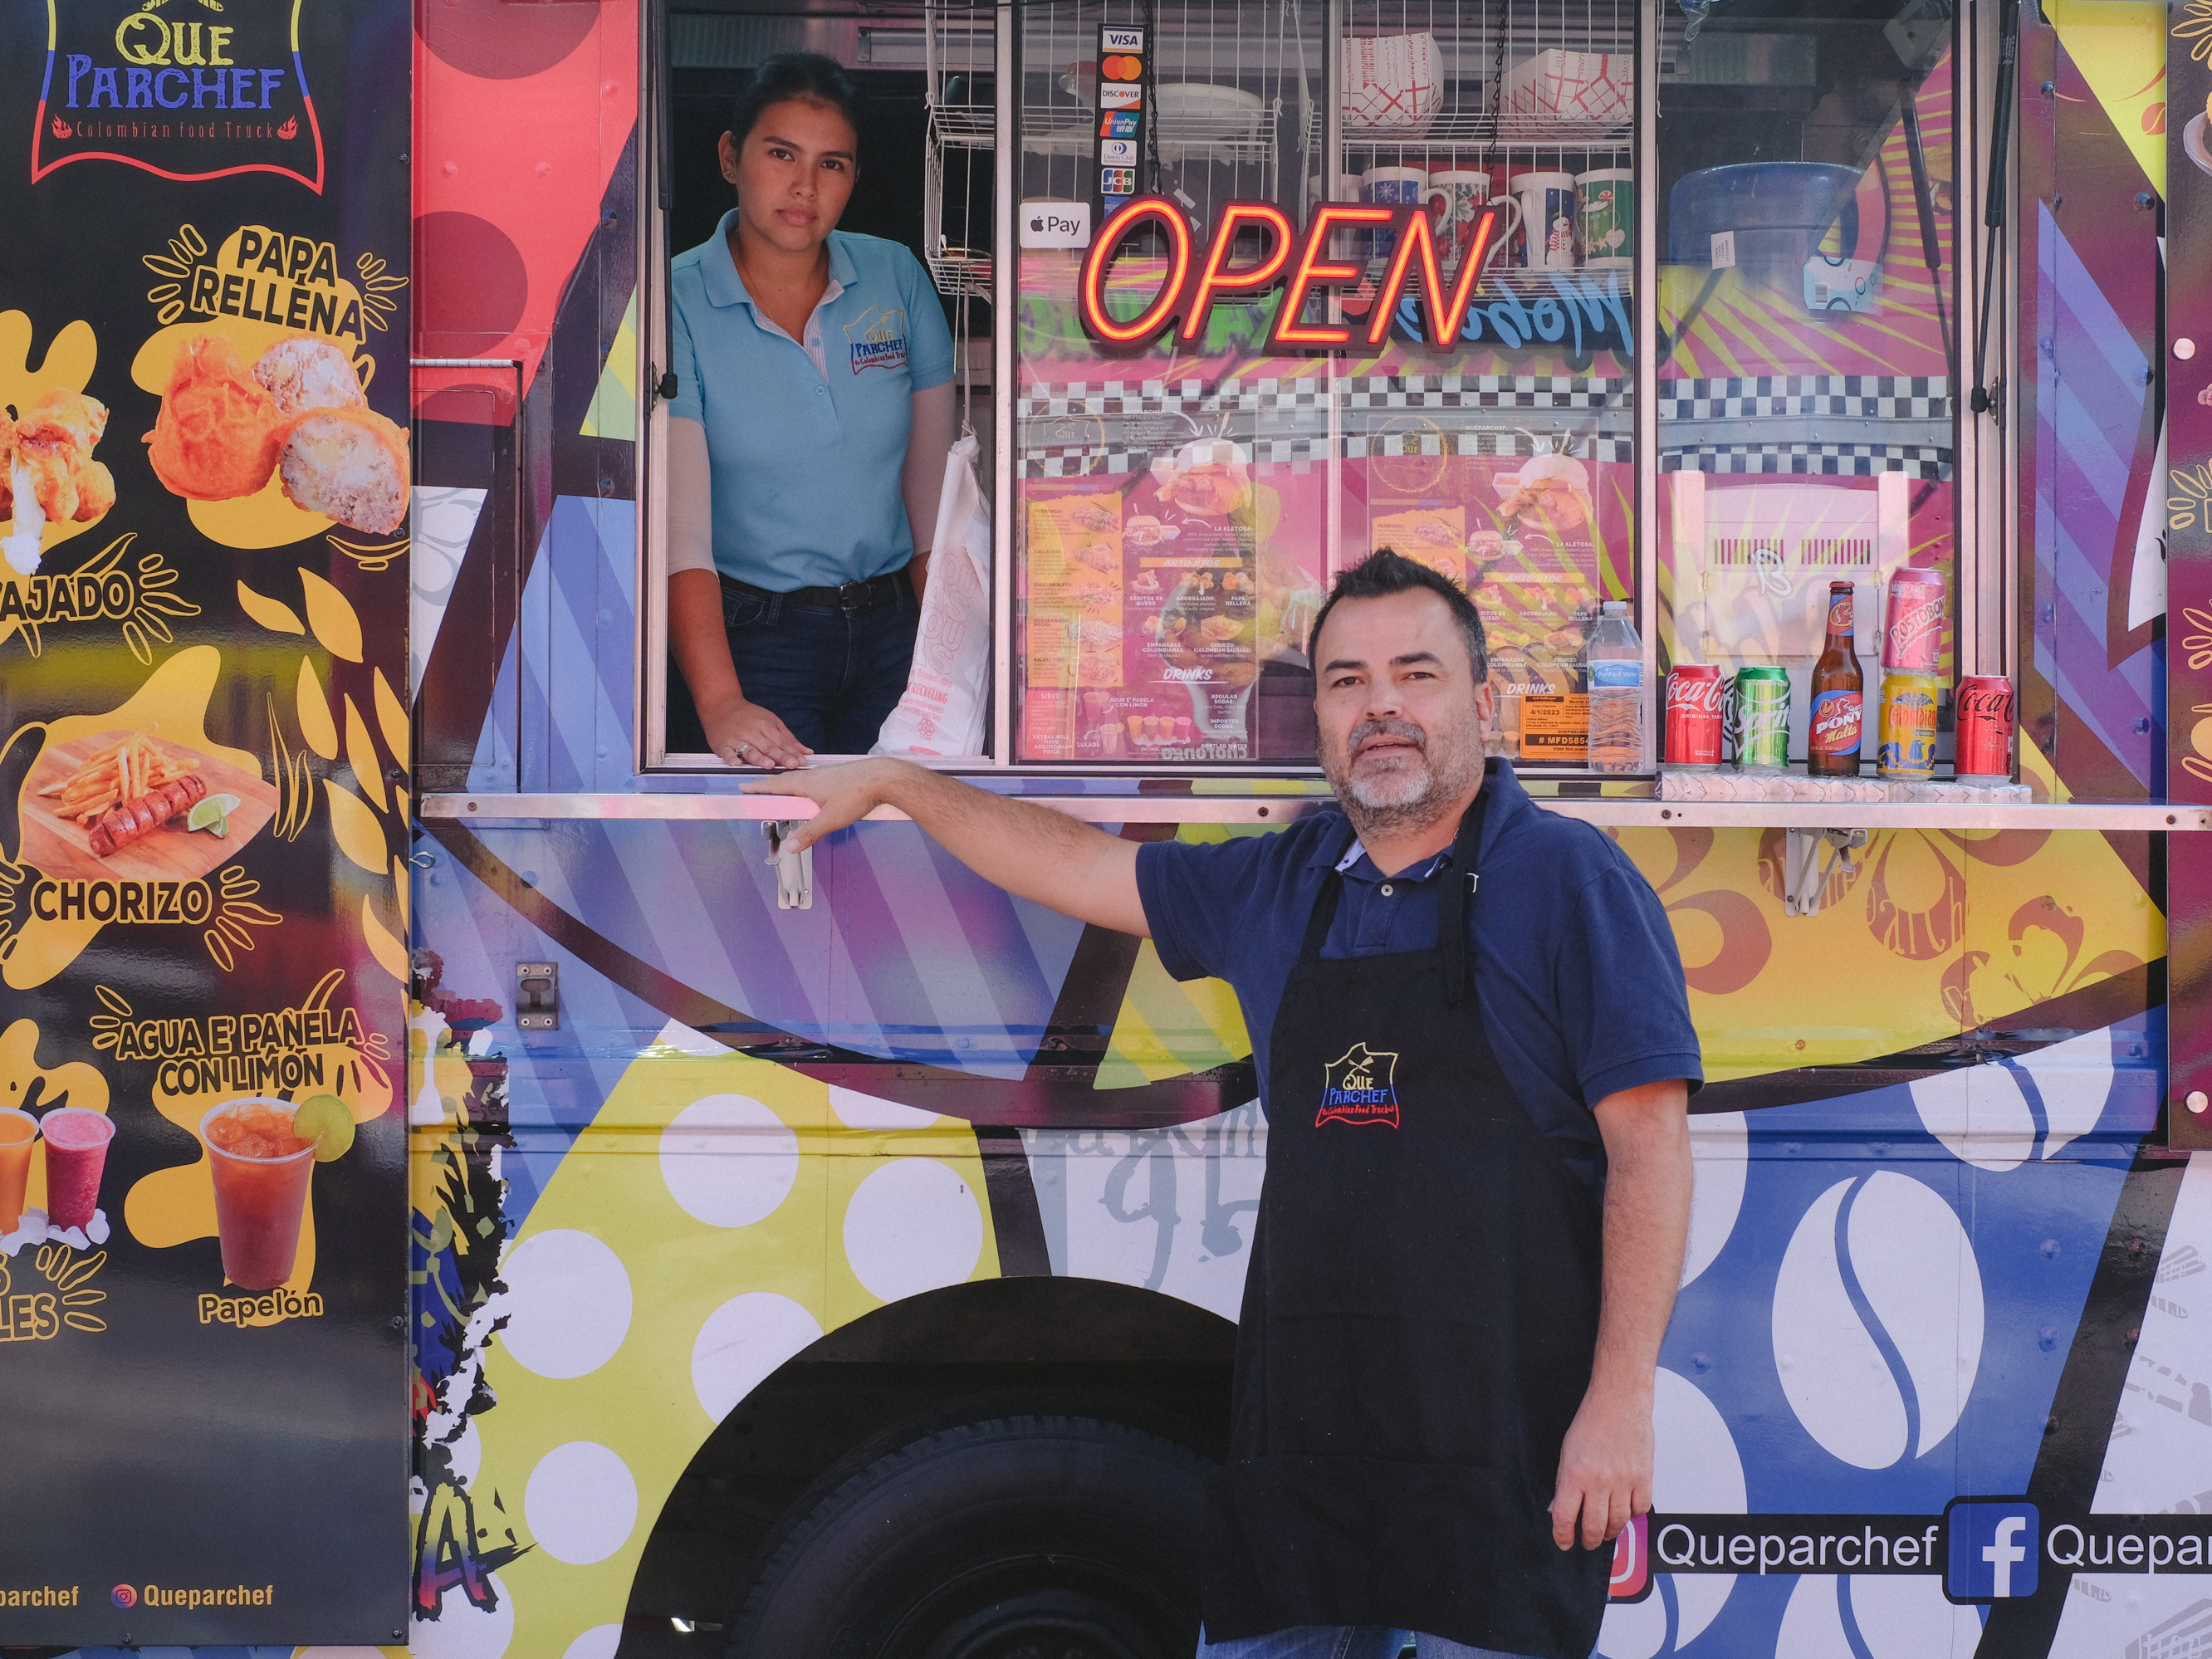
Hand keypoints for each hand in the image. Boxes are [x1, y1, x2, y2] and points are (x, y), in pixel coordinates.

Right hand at [700, 694, 810, 770]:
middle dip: (781, 756)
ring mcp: (737, 739)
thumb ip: (788, 738)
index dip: (792, 753)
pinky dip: (731, 758)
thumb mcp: (771, 721)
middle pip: (768, 747)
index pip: (782, 742)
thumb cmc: (748, 715)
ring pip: (750, 750)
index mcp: (765, 725)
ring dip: (759, 758)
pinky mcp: (722, 745)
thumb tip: (806, 752)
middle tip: (792, 765)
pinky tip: (737, 764)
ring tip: (769, 765)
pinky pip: (727, 753)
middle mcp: (752, 732)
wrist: (720, 705)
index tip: (802, 762)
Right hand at [742, 756, 911, 853]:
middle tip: (759, 790)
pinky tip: (812, 792)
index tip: (744, 787)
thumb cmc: (858, 795)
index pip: (776, 785)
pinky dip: (805, 785)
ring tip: (782, 791)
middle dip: (771, 785)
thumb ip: (810, 832)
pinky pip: (814, 779)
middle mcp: (814, 775)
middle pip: (787, 780)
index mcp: (807, 783)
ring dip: (789, 784)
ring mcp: (827, 774)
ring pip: (802, 778)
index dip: (759, 788)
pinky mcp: (839, 776)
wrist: (885, 778)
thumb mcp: (831, 819)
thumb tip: (790, 846)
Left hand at [1549, 1386, 1652, 1550]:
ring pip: (1618, 1523)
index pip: (1564, 1517)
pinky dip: (1633, 1514)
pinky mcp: (1644, 1477)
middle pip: (1594, 1527)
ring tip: (1606, 1530)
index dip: (1562, 1536)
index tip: (1564, 1543)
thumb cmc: (1590, 1422)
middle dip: (1589, 1540)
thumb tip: (1558, 1510)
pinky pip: (1640, 1509)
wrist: (1619, 1401)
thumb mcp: (1567, 1452)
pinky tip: (1626, 1509)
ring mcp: (1624, 1481)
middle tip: (1587, 1541)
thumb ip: (1564, 1483)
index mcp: (1574, 1474)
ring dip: (1611, 1531)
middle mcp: (1599, 1481)